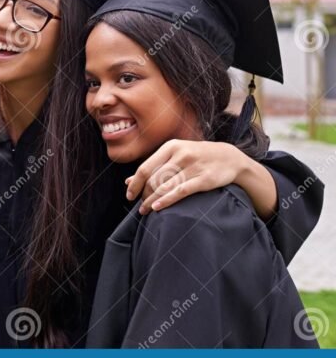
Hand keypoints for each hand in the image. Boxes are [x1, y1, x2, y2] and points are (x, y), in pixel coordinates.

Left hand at [125, 140, 246, 213]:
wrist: (230, 157)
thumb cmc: (196, 156)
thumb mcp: (175, 155)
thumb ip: (153, 166)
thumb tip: (127, 181)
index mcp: (170, 147)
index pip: (145, 168)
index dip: (134, 184)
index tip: (129, 196)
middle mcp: (180, 155)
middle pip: (153, 179)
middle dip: (143, 195)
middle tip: (140, 207)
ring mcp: (193, 166)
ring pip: (165, 186)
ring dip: (152, 201)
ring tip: (146, 210)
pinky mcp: (204, 179)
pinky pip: (180, 191)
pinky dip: (166, 200)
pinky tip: (157, 207)